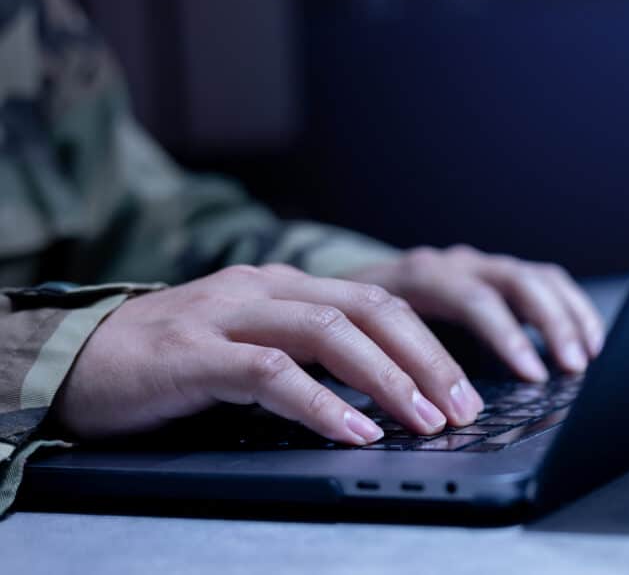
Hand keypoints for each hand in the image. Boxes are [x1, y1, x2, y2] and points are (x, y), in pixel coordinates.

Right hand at [54, 264, 482, 443]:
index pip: (378, 303)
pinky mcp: (194, 354)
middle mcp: (264, 289)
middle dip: (426, 360)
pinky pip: (272, 374)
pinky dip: (320, 403)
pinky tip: (354, 431)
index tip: (464, 390)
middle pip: (369, 310)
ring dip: (387, 379)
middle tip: (463, 407)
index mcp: (285, 287)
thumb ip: (306, 356)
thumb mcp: (251, 345)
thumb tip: (379, 398)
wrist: (74, 359)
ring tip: (425, 420)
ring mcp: (228, 315)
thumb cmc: (170, 362)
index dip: (429, 345)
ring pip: (330, 332)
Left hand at [344, 245, 604, 381]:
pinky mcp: (499, 275)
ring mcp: (481, 266)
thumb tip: (423, 412)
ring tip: (585, 360)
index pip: (472, 298)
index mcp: (420, 276)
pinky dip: (571, 310)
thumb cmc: (357, 328)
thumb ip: (393, 368)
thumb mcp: (363, 344)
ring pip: (536, 278)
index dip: (506, 336)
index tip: (532, 375)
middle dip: (547, 328)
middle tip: (569, 369)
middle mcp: (456, 264)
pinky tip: (589, 341)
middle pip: (514, 282)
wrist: (346, 293)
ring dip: (566, 319)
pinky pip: (547, 282)